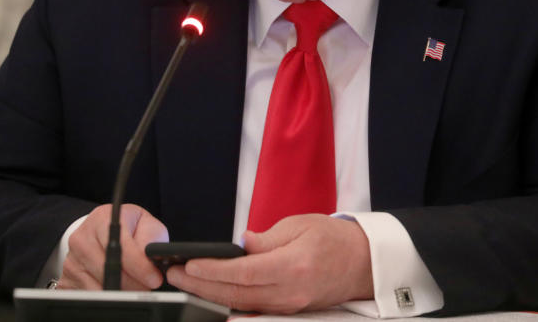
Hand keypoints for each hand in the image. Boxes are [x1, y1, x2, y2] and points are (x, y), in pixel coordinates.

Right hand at [58, 203, 167, 289]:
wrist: (101, 232)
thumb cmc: (127, 228)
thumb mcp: (145, 224)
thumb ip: (151, 239)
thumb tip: (153, 260)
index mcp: (102, 219)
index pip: (120, 247)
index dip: (139, 266)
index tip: (153, 278)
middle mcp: (82, 238)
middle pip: (108, 270)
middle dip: (133, 284)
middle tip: (147, 288)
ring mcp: (72, 260)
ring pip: (99, 287)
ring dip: (121, 293)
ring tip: (135, 288)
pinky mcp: (67, 279)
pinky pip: (88, 295)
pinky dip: (106, 297)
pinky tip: (117, 290)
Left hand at [166, 214, 372, 312]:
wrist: (363, 263)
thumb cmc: (334, 239)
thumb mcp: (300, 225)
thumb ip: (267, 239)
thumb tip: (240, 245)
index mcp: (293, 266)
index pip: (243, 272)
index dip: (212, 270)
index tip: (188, 264)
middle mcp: (290, 292)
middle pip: (236, 294)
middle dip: (201, 285)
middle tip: (175, 274)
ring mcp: (290, 306)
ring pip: (241, 305)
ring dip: (210, 295)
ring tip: (186, 282)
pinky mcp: (289, 311)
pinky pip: (253, 308)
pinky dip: (229, 301)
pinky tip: (211, 292)